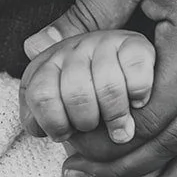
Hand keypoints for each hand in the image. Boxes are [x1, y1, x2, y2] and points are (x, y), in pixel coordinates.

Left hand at [20, 29, 154, 146]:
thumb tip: (37, 128)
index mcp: (46, 65)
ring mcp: (104, 42)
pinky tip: (137, 102)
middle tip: (94, 129)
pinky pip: (136, 75)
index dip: (55, 123)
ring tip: (120, 129)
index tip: (67, 133)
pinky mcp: (136, 44)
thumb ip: (39, 117)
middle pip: (76, 95)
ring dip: (116, 117)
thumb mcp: (52, 106)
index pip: (41, 95)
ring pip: (108, 87)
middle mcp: (73, 48)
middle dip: (86, 122)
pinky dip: (139, 95)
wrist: (120, 63)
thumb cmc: (80, 96)